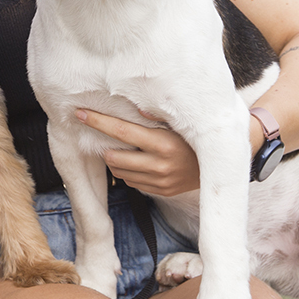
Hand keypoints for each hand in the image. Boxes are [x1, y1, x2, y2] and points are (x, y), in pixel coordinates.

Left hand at [76, 108, 199, 196]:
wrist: (218, 166)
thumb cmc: (194, 138)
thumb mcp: (178, 124)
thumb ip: (156, 116)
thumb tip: (135, 106)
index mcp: (163, 143)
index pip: (122, 131)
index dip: (98, 122)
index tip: (80, 113)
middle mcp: (160, 165)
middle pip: (115, 157)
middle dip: (104, 146)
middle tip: (102, 136)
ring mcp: (160, 181)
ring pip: (120, 172)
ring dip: (114, 160)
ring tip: (119, 149)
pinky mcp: (161, 191)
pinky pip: (132, 182)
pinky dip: (127, 171)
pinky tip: (134, 161)